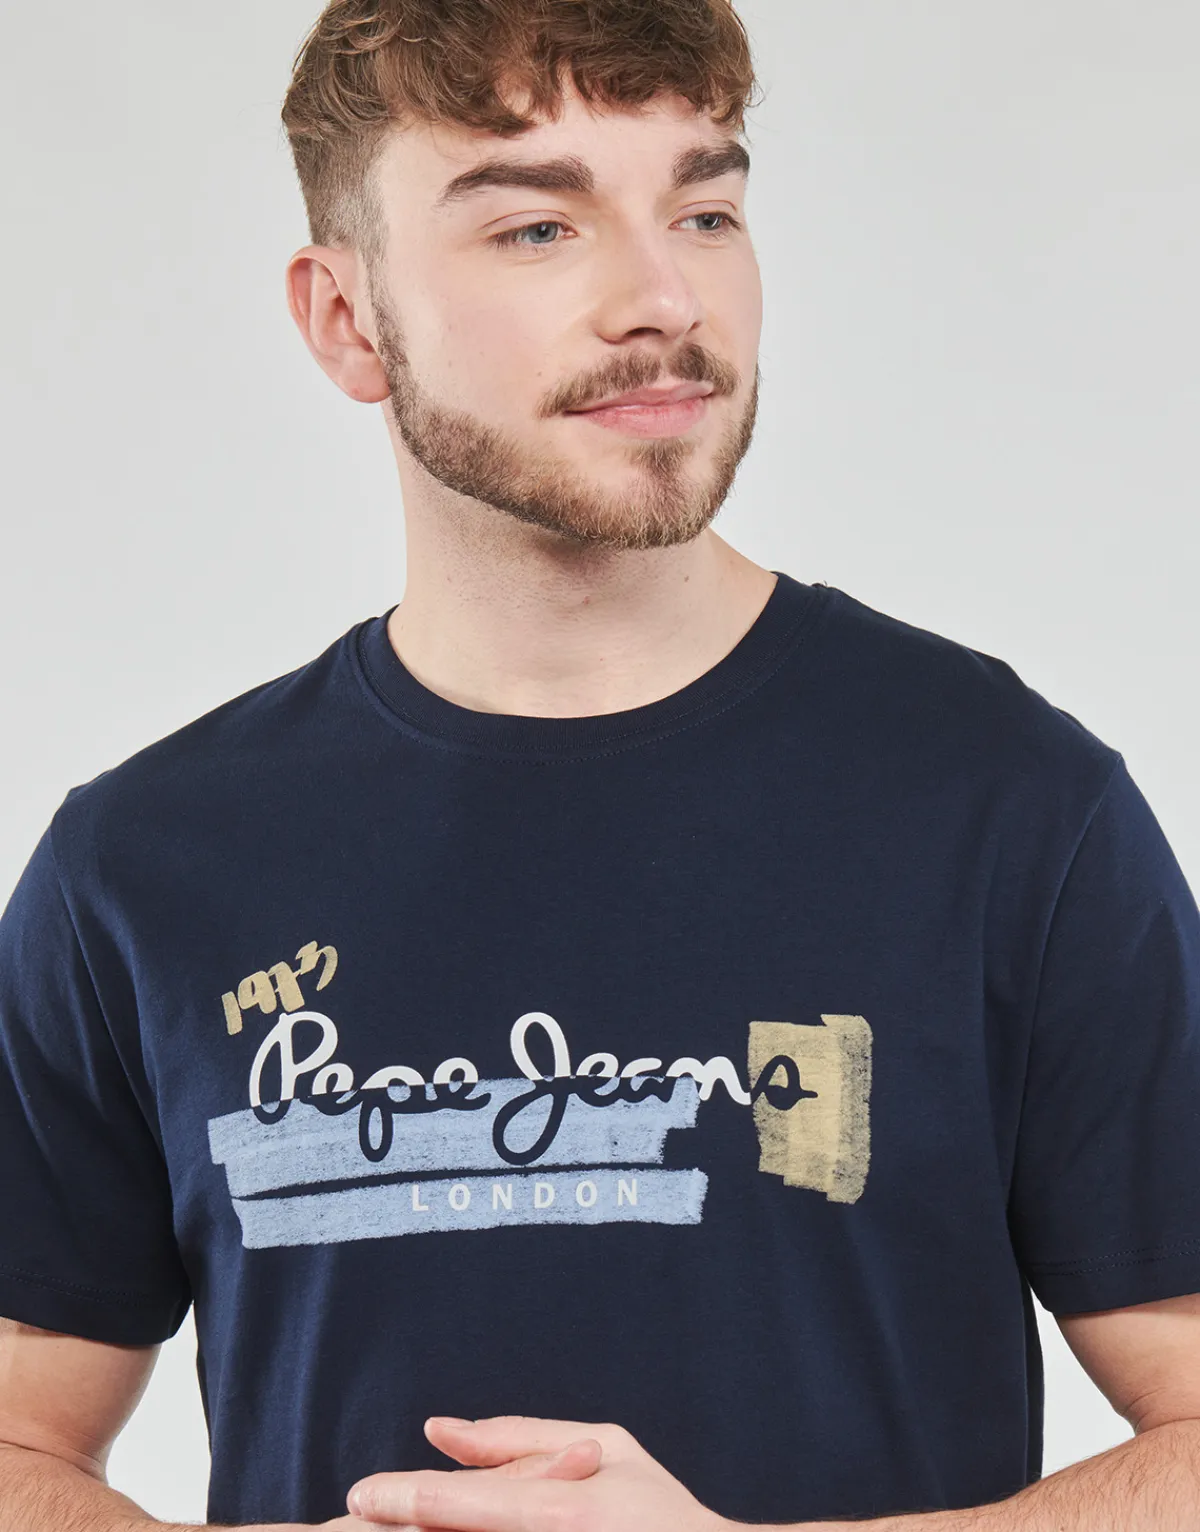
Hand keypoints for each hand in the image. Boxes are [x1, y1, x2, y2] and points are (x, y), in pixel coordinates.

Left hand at [346, 1414, 731, 1531]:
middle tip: (358, 1513)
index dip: (399, 1498)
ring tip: (394, 1523)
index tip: (358, 1493)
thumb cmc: (660, 1510)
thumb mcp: (605, 1450)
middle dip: (402, 1526)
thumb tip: (439, 1428)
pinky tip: (435, 1531)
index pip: (458, 1503)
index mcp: (562, 1511)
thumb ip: (521, 1438)